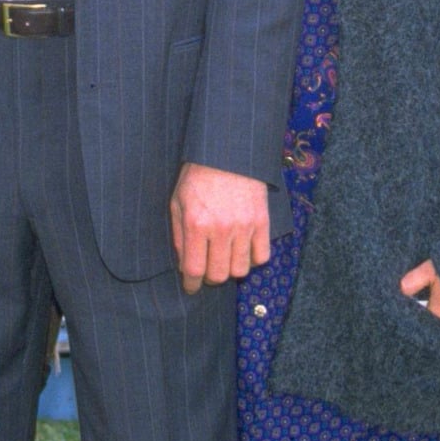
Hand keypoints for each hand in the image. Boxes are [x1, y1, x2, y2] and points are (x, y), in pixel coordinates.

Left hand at [169, 162, 271, 294]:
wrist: (227, 153)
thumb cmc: (198, 176)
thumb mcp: (178, 202)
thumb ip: (178, 234)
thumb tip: (184, 263)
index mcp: (195, 224)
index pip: (194, 270)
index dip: (191, 284)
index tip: (191, 287)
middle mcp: (220, 229)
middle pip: (218, 275)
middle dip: (210, 278)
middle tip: (208, 271)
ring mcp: (244, 226)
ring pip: (240, 270)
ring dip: (231, 270)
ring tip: (225, 259)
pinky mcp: (262, 221)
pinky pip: (262, 256)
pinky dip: (253, 259)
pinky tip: (243, 251)